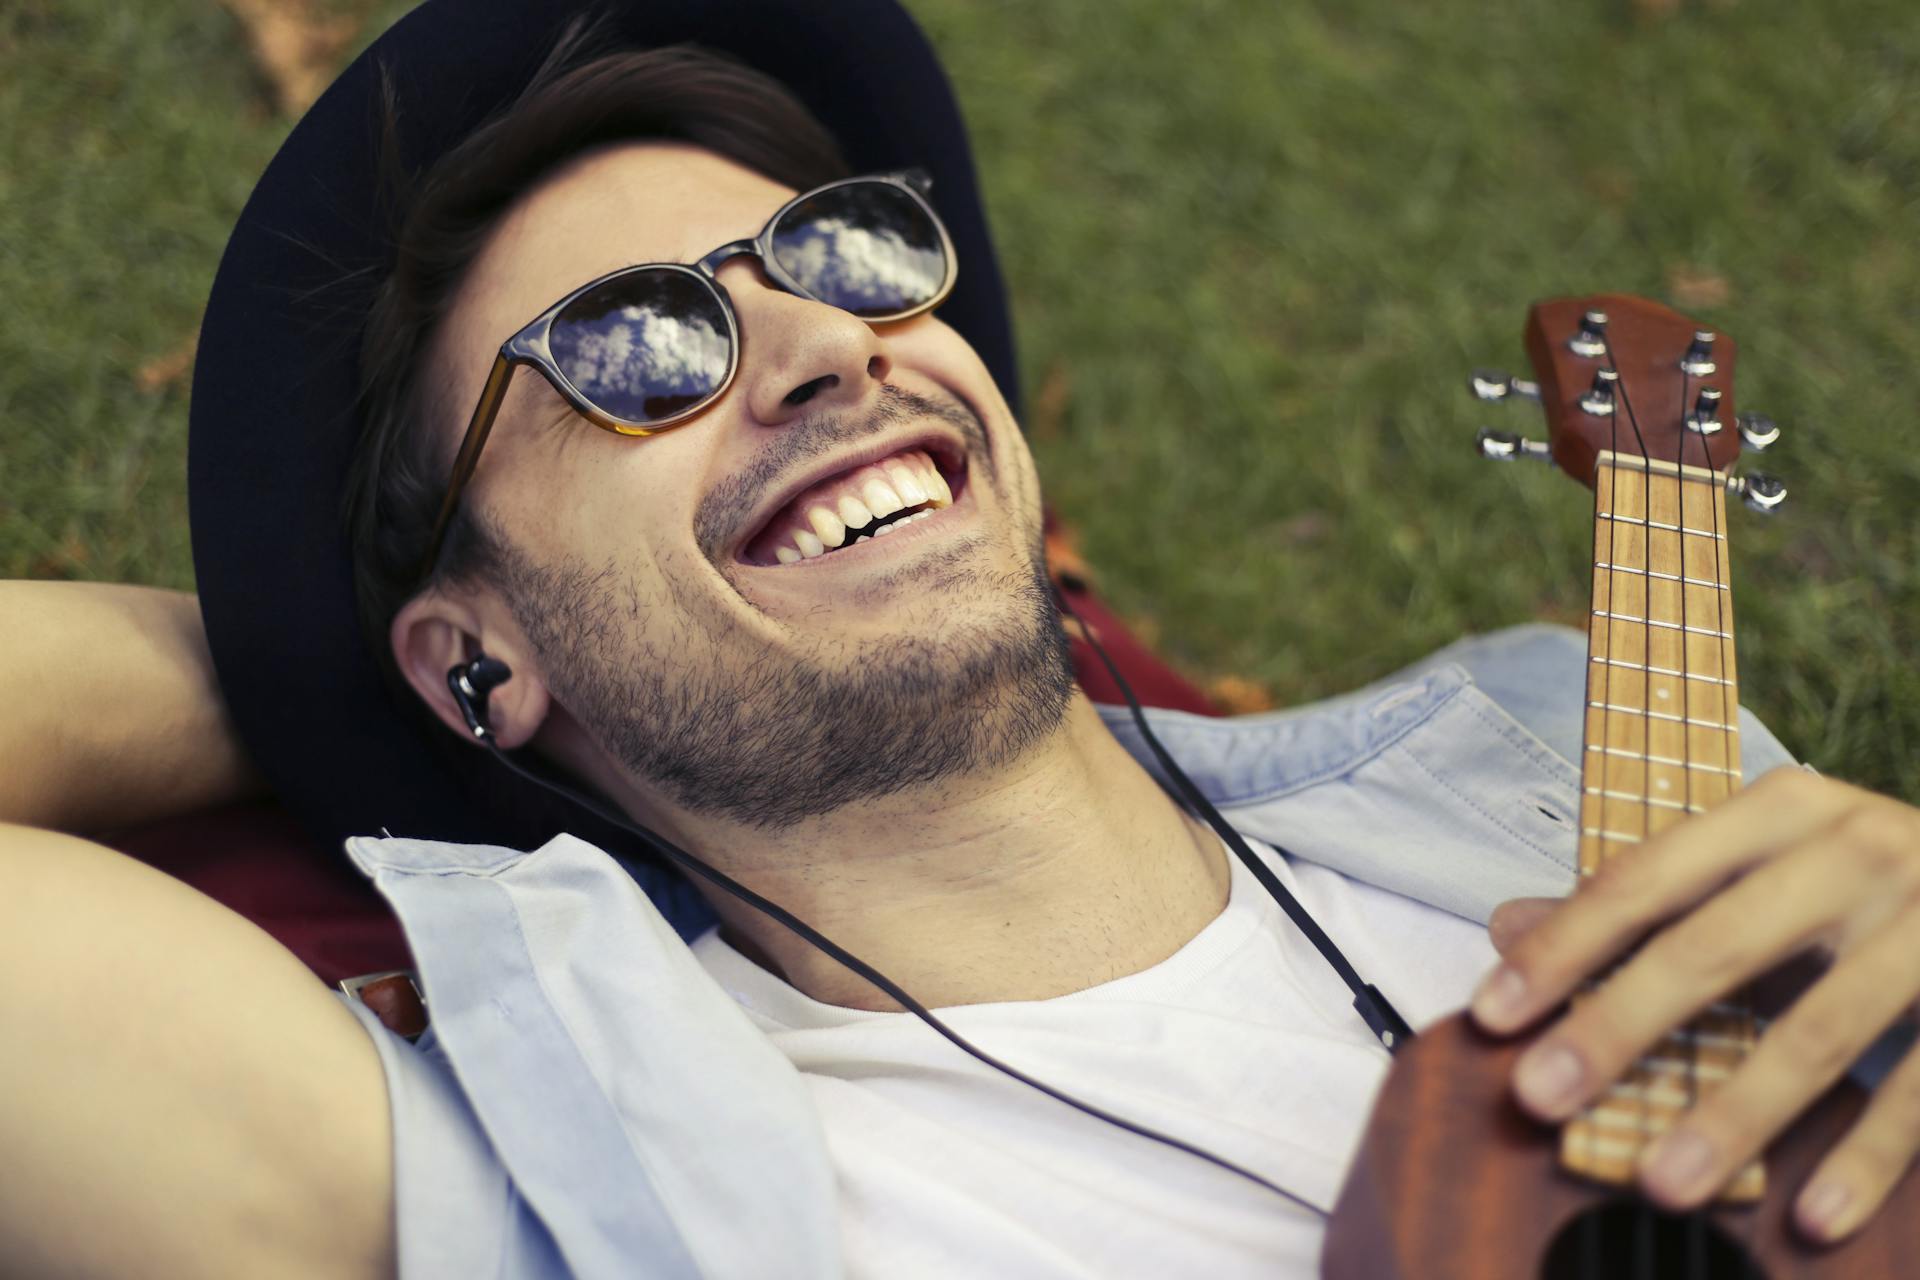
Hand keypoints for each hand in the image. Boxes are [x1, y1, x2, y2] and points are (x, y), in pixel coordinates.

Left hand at [1469, 768, 1919, 1243]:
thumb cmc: (1862, 884)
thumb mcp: (1759, 868)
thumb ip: (1642, 900)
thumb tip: (1506, 924)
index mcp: (1781, 811)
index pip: (1643, 879)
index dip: (1563, 950)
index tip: (1490, 1015)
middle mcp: (1855, 851)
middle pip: (1713, 949)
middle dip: (1617, 1029)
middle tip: (1540, 1098)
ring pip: (1817, 1033)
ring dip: (1734, 1116)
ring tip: (1661, 1183)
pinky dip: (1866, 1158)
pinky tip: (1812, 1216)